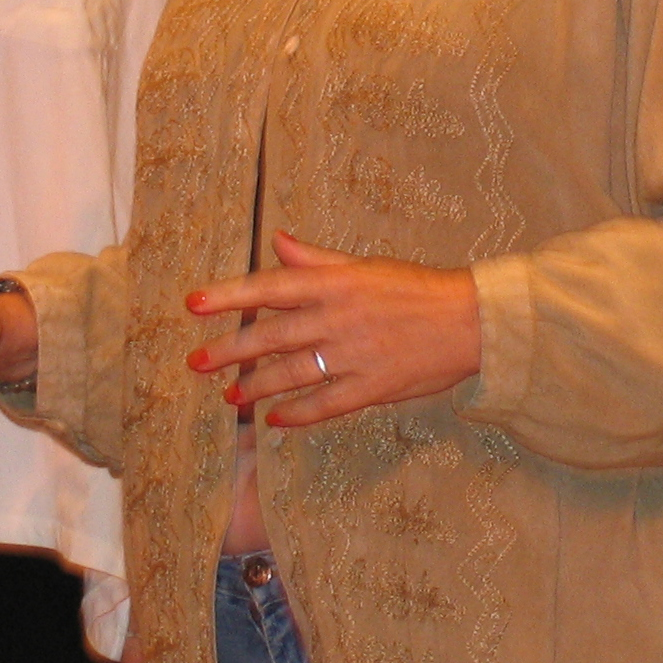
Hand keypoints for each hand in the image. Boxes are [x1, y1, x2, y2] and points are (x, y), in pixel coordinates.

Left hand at [183, 231, 481, 427]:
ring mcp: (352, 355)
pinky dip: (297, 414)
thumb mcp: (363, 266)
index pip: (268, 288)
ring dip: (256, 387)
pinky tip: (275, 420)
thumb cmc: (414, 288)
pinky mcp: (370, 387)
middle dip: (229, 351)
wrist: (469, 321)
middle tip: (197, 363)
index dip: (228, 296)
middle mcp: (336, 319)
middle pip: (270, 336)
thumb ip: (316, 260)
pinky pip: (324, 405)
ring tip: (231, 396)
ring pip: (291, 374)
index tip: (193, 305)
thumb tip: (278, 242)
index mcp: (334, 284)